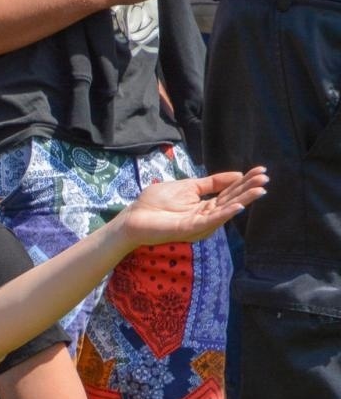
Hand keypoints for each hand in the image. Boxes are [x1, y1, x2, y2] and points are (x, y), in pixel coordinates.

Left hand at [117, 167, 268, 248]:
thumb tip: (236, 174)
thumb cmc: (156, 202)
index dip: (244, 182)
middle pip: (231, 201)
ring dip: (243, 200)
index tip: (261, 170)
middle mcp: (205, 215)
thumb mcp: (188, 186)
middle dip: (248, 190)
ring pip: (224, 211)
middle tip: (265, 179)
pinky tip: (238, 205)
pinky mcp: (189, 229)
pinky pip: (210, 221)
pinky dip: (224, 213)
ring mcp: (198, 223)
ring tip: (259, 190)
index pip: (229, 192)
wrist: (133, 217)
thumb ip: (211, 183)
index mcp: (204, 205)